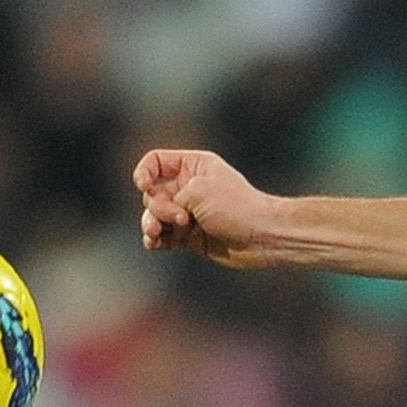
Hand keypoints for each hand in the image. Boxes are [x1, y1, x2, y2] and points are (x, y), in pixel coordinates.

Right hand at [134, 149, 281, 266]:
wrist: (263, 237)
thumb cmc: (235, 208)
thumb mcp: (197, 191)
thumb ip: (168, 199)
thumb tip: (155, 221)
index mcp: (193, 166)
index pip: (154, 162)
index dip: (143, 173)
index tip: (143, 186)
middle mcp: (188, 187)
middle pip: (152, 193)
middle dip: (158, 207)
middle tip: (181, 218)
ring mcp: (188, 213)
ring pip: (154, 217)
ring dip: (150, 225)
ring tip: (155, 234)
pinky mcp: (189, 236)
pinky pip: (162, 237)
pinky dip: (155, 240)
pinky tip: (154, 244)